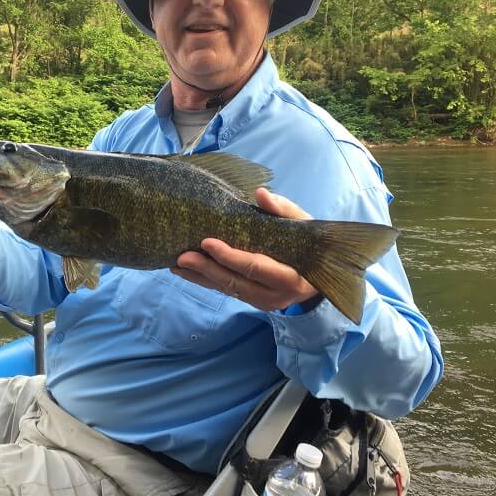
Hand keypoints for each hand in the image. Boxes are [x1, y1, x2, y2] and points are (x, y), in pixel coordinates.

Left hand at [172, 188, 319, 311]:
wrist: (319, 273)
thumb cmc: (308, 243)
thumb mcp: (302, 223)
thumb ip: (282, 209)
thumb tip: (260, 194)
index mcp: (289, 277)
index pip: (255, 267)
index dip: (230, 256)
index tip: (207, 242)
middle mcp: (274, 295)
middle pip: (235, 282)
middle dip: (207, 269)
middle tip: (182, 256)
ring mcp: (261, 302)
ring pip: (226, 289)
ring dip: (200, 277)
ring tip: (176, 264)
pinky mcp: (250, 301)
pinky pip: (225, 291)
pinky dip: (205, 280)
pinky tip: (186, 271)